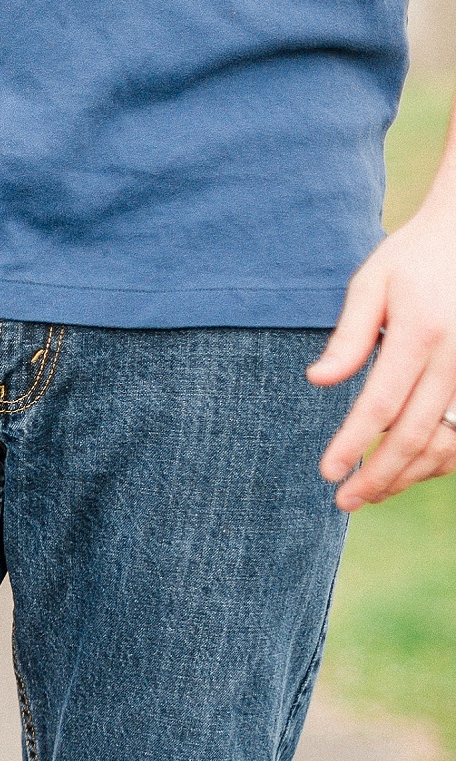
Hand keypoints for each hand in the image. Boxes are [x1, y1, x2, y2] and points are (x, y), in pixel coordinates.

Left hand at [310, 200, 455, 506]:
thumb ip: (348, 337)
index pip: (382, 403)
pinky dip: (435, 460)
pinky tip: (403, 470)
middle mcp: (455, 358)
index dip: (353, 442)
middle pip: (414, 434)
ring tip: (369, 493)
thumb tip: (318, 381)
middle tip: (343, 502)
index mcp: (420, 332)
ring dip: (406, 475)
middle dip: (377, 474)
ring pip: (444, 442)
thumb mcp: (372, 283)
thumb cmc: (414, 258)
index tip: (328, 472)